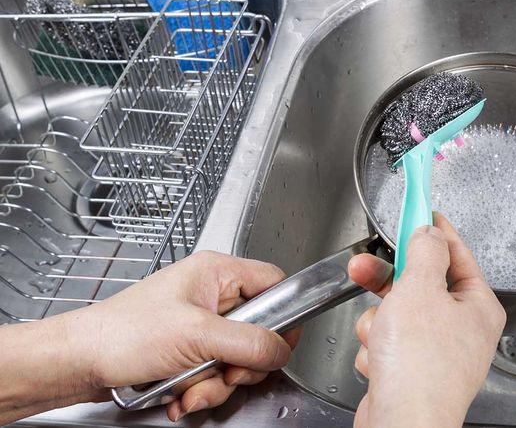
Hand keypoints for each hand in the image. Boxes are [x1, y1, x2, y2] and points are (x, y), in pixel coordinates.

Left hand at [0, 251, 297, 423]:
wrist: (80, 363)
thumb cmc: (122, 334)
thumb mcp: (196, 335)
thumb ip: (247, 342)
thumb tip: (281, 349)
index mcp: (217, 272)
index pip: (275, 282)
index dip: (283, 313)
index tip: (277, 343)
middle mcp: (212, 295)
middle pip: (259, 330)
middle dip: (242, 363)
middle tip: (225, 371)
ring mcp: (201, 325)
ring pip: (238, 358)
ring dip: (218, 384)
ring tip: (191, 388)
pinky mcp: (189, 350)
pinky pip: (216, 373)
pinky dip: (202, 390)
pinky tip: (181, 395)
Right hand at [348, 212, 505, 427]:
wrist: (402, 423)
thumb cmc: (421, 365)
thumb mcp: (421, 288)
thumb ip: (424, 253)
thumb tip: (429, 232)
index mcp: (477, 306)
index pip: (457, 255)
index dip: (435, 232)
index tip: (420, 212)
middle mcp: (462, 329)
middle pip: (420, 285)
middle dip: (388, 282)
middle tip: (364, 266)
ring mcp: (437, 353)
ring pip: (397, 314)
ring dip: (380, 322)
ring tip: (381, 336)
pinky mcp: (412, 372)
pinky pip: (388, 343)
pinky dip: (377, 349)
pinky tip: (380, 362)